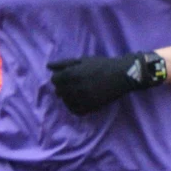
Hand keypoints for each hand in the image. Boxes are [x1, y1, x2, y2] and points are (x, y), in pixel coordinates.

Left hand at [48, 52, 162, 115]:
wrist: (122, 75)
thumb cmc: (102, 65)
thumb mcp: (83, 60)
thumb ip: (64, 64)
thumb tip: (48, 66)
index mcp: (70, 74)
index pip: (54, 80)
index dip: (61, 77)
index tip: (70, 76)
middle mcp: (73, 88)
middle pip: (59, 91)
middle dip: (65, 87)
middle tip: (76, 83)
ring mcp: (81, 99)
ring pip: (66, 101)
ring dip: (70, 96)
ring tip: (80, 91)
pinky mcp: (90, 107)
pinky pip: (75, 110)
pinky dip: (76, 106)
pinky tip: (82, 100)